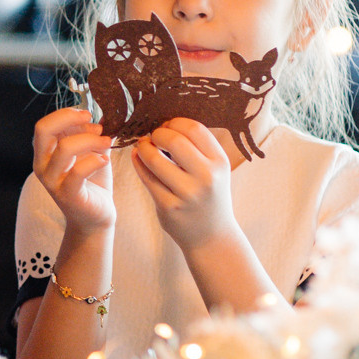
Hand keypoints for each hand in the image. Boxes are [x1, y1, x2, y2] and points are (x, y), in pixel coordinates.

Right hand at [32, 106, 113, 234]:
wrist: (96, 216)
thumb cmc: (92, 182)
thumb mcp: (90, 152)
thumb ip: (89, 136)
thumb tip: (95, 120)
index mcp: (44, 153)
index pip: (44, 125)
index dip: (65, 115)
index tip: (88, 115)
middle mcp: (41, 166)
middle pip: (43, 130)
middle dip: (70, 120)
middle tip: (94, 124)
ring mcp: (52, 181)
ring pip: (65, 148)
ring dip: (91, 140)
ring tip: (107, 142)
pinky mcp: (67, 195)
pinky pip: (78, 171)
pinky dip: (95, 160)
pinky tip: (105, 161)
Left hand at [132, 118, 236, 250]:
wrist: (212, 236)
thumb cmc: (209, 195)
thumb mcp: (215, 170)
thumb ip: (197, 148)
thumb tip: (165, 123)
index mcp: (220, 163)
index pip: (194, 129)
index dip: (175, 122)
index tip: (167, 126)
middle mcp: (207, 177)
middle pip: (173, 140)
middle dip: (157, 133)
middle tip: (153, 137)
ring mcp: (187, 194)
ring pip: (154, 159)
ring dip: (143, 147)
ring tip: (142, 146)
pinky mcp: (168, 207)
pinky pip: (146, 178)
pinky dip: (138, 163)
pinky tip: (138, 158)